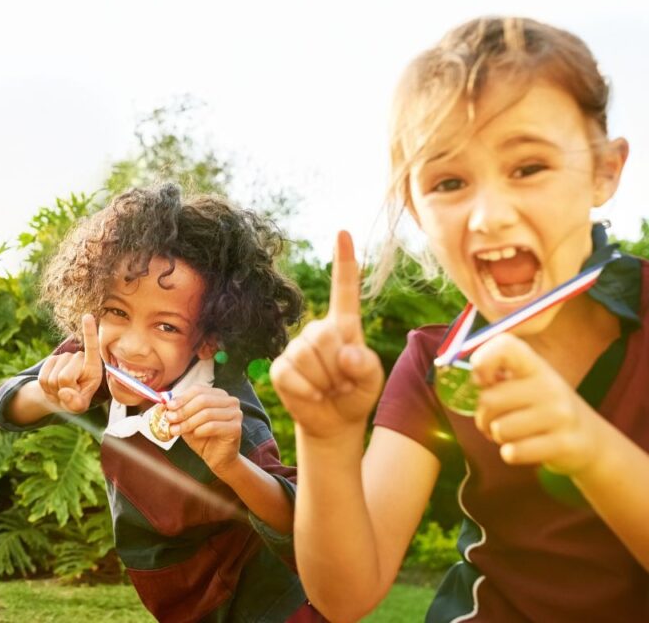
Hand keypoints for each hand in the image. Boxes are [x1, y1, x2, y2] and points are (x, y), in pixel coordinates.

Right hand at [36, 314, 102, 413]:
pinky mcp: (51, 360)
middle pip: (65, 376)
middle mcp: (80, 359)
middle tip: (68, 392)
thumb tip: (65, 392)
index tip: (87, 316)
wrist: (61, 397)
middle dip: (63, 389)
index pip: (91, 349)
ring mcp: (65, 358)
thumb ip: (76, 404)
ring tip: (62, 390)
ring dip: (54, 389)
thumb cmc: (75, 400)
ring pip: (53, 378)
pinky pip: (43, 377)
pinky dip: (46, 387)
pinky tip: (53, 387)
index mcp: (93, 369)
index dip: (89, 333)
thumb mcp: (79, 406)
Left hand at [165, 385, 241, 474]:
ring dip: (188, 422)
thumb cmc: (203, 438)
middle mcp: (230, 401)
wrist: (218, 459)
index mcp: (219, 395)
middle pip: (202, 400)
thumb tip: (164, 403)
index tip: (168, 407)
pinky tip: (194, 435)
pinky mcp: (236, 428)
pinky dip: (200, 430)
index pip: (198, 390)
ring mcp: (236, 414)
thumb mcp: (188, 421)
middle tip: (170, 419)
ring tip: (176, 430)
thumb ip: (179, 411)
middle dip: (183, 410)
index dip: (182, 398)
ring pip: (206, 413)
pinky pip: (213, 426)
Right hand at [269, 231, 383, 438]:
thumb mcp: (373, 381)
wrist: (334, 421)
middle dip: (338, 365)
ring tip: (329, 389)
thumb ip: (367, 366)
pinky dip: (307, 391)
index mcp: (344, 325)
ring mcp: (295, 347)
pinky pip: (291, 374)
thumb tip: (346, 354)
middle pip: (325, 335)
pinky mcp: (280, 367)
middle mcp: (318, 330)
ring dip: (324, 381)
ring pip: (307, 356)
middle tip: (343, 381)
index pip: (344, 289)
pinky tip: (314, 397)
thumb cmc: (356, 394)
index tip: (342, 232)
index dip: (344, 261)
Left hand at [471, 333, 604, 474]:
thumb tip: (469, 379)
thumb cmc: (544, 409)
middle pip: (488, 400)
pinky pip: (513, 452)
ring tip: (512, 434)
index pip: (505, 346)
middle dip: (483, 416)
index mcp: (536, 366)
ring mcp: (560, 415)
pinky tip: (524, 448)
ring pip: (499, 429)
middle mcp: (550, 386)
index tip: (483, 381)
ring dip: (497, 436)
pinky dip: (510, 454)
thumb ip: (498, 377)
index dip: (482, 361)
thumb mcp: (527, 384)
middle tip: (494, 421)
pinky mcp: (564, 444)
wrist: (591, 440)